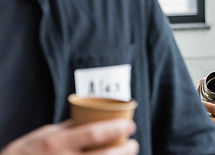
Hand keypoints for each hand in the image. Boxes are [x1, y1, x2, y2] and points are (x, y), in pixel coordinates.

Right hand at [1, 119, 138, 154]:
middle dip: (124, 150)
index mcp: (56, 143)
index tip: (130, 125)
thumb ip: (70, 127)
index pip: (93, 134)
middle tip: (134, 144)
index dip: (116, 129)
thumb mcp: (47, 134)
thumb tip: (95, 115)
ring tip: (127, 154)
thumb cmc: (28, 151)